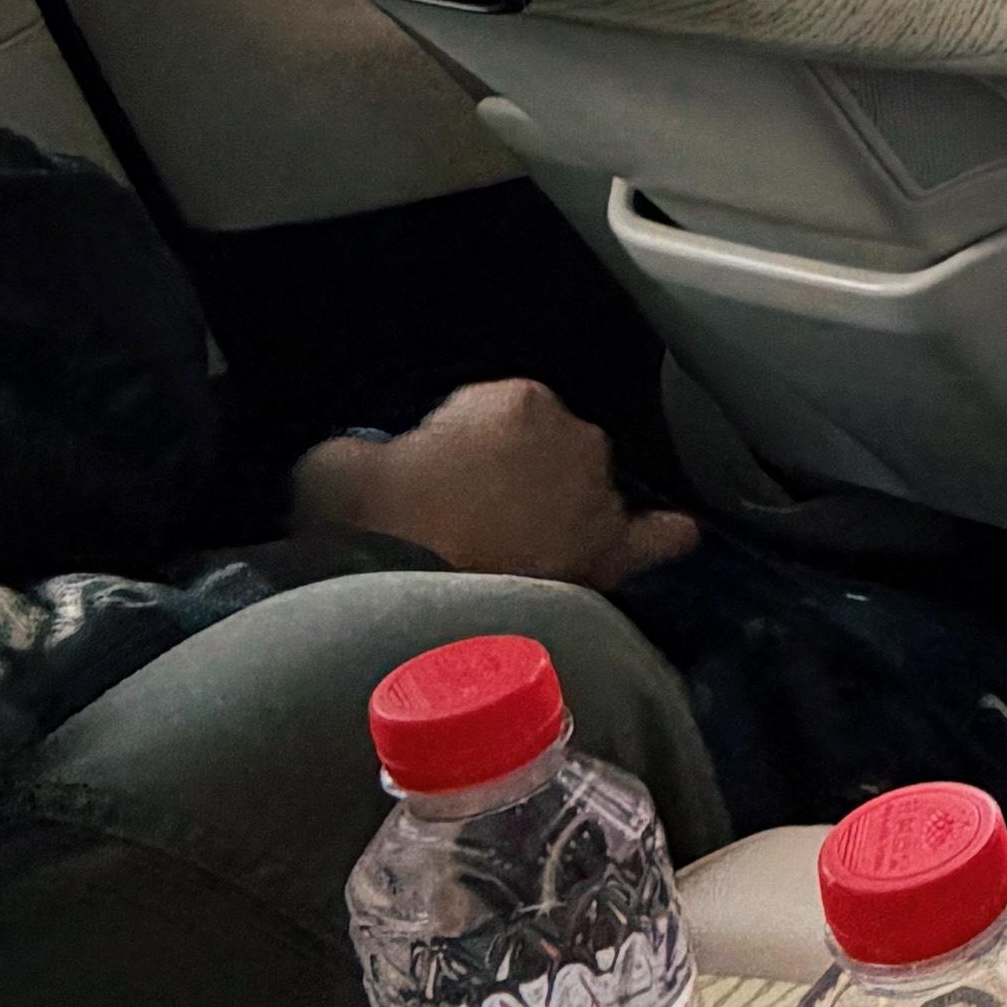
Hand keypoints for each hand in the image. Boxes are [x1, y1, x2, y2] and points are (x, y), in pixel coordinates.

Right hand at [287, 376, 698, 591]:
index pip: (491, 413)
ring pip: (590, 493)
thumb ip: (369, 450)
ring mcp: (600, 498)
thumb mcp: (338, 464)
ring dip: (566, 511)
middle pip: (546, 451)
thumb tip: (370, 463)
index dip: (458, 449)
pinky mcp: (611, 557)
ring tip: (525, 551)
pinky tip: (668, 539)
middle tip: (467, 525)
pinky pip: (655, 539)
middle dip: (514, 479)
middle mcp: (574, 437)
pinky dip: (658, 538)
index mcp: (514, 399)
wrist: (407, 607)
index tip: (433, 484)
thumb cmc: (368, 524)